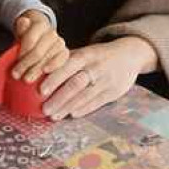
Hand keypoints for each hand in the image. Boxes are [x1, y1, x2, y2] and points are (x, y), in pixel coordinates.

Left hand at [12, 10, 68, 82]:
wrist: (39, 42)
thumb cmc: (26, 41)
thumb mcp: (20, 34)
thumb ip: (21, 28)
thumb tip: (23, 21)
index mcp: (40, 25)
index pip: (30, 39)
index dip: (21, 53)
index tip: (13, 64)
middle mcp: (51, 33)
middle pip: (38, 51)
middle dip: (26, 64)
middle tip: (16, 75)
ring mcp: (60, 44)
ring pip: (48, 57)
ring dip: (36, 70)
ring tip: (26, 79)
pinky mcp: (65, 53)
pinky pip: (61, 60)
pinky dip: (54, 66)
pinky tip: (45, 72)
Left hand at [40, 36, 157, 119]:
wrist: (130, 55)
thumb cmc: (99, 55)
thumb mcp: (85, 52)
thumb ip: (66, 61)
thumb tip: (38, 70)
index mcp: (86, 55)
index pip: (68, 66)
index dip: (54, 78)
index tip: (40, 89)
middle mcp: (96, 67)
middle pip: (76, 83)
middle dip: (58, 98)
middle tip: (44, 109)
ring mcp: (106, 81)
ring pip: (85, 96)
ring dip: (68, 107)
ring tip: (53, 115)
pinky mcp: (114, 92)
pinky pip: (97, 102)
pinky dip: (83, 109)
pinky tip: (71, 115)